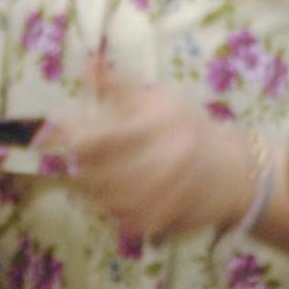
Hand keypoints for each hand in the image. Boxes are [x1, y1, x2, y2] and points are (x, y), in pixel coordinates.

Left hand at [44, 59, 251, 238]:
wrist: (232, 171)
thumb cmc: (188, 128)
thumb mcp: (157, 98)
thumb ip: (117, 84)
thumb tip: (83, 66)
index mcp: (158, 128)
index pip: (96, 141)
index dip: (69, 140)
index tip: (55, 135)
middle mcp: (161, 164)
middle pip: (95, 174)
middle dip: (76, 166)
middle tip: (73, 159)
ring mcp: (162, 198)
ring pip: (103, 200)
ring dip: (88, 189)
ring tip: (89, 177)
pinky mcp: (161, 222)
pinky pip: (119, 219)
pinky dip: (108, 209)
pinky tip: (110, 197)